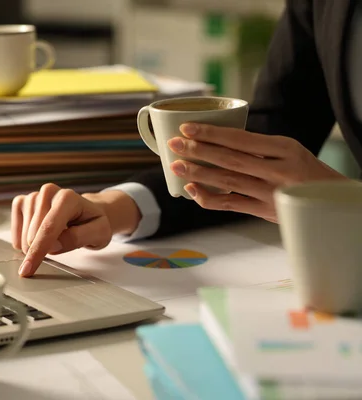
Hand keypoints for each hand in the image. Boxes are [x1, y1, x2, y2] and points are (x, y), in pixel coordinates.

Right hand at [11, 184, 140, 276]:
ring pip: (23, 231)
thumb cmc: (93, 223)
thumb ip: (77, 238)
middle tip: (60, 246)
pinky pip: (14, 225)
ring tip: (52, 240)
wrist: (89, 212)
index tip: (28, 269)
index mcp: (68, 198)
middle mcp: (49, 192)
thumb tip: (53, 246)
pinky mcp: (23, 201)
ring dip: (33, 244)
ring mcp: (34, 196)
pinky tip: (34, 239)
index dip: (38, 250)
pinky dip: (21, 237)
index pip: (49, 228)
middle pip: (33, 232)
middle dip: (40, 249)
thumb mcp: (98, 234)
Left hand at [166, 123, 348, 221]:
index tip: (187, 127)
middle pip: (230, 159)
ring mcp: (271, 193)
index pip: (241, 138)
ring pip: (228, 182)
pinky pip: (231, 205)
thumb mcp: (289, 150)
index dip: (211, 133)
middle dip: (199, 151)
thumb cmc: (304, 170)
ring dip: (199, 174)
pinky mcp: (265, 212)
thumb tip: (215, 140)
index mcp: (285, 148)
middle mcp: (278, 170)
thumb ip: (258, 147)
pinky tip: (192, 190)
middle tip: (174, 144)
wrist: (330, 200)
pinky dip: (209, 198)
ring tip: (176, 166)